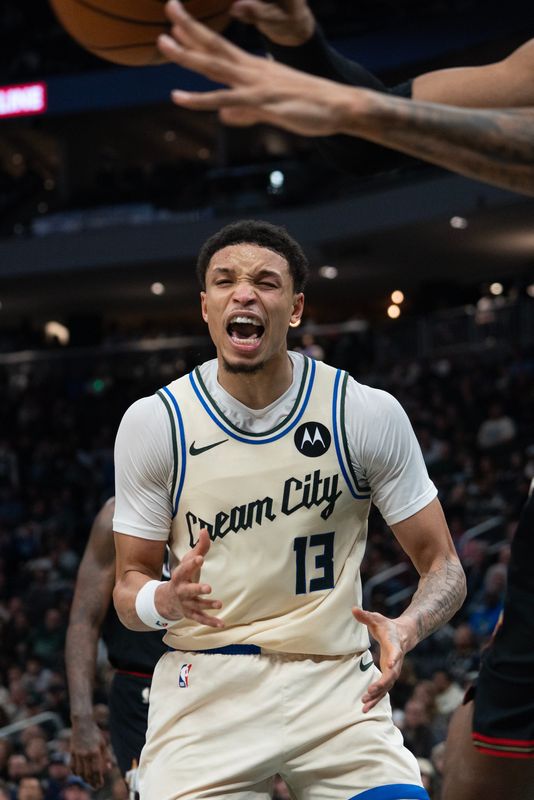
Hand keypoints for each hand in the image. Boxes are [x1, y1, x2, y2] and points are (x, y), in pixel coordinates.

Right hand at [70, 716, 110, 787]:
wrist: (82, 723)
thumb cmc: (95, 733)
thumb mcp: (103, 743)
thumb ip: (107, 756)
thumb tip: (110, 768)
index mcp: (95, 751)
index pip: (96, 770)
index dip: (98, 780)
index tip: (100, 785)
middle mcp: (86, 754)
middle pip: (88, 774)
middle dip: (91, 782)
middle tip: (95, 787)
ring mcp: (78, 754)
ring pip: (79, 772)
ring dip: (84, 779)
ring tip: (88, 781)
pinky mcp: (72, 752)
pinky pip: (72, 767)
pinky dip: (75, 773)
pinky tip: (79, 774)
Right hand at [156, 528, 223, 627]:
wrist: (165, 600)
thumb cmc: (182, 576)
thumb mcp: (188, 561)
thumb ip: (199, 547)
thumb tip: (205, 530)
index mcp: (180, 576)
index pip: (185, 569)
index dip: (192, 563)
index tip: (200, 558)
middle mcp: (181, 590)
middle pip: (188, 590)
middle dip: (197, 589)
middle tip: (208, 588)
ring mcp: (186, 604)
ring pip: (196, 606)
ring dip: (207, 605)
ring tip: (219, 604)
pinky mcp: (191, 614)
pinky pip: (201, 619)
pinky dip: (211, 622)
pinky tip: (222, 623)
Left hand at [158, 1, 360, 134]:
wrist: (338, 106)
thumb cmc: (310, 107)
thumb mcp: (271, 110)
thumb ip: (245, 113)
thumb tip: (226, 116)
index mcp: (255, 67)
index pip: (221, 46)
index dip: (199, 32)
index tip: (178, 19)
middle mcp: (252, 69)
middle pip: (214, 45)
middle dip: (189, 27)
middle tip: (169, 6)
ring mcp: (255, 83)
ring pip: (214, 66)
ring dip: (187, 54)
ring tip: (163, 42)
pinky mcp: (259, 101)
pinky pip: (223, 99)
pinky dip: (199, 98)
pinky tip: (178, 96)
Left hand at [352, 607, 408, 712]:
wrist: (403, 636)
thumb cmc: (387, 627)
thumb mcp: (377, 619)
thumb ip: (365, 616)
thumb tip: (353, 609)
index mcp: (394, 646)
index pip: (395, 654)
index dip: (393, 659)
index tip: (389, 665)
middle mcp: (396, 662)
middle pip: (391, 675)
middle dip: (382, 684)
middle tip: (370, 691)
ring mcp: (393, 671)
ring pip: (387, 687)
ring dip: (377, 696)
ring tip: (364, 705)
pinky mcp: (388, 676)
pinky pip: (383, 690)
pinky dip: (375, 699)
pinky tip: (365, 708)